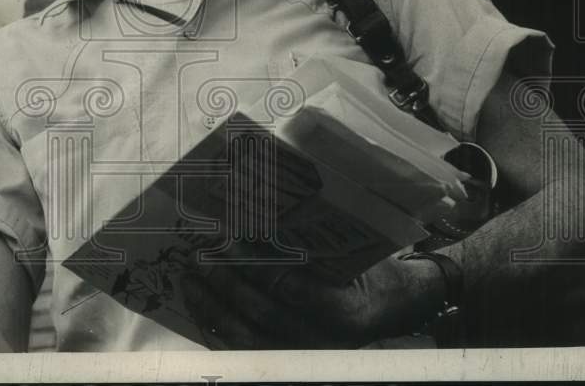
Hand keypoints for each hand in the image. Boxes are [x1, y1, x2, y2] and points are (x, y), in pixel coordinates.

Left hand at [181, 255, 444, 348]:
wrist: (394, 306)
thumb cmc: (370, 269)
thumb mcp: (351, 253)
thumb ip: (310, 246)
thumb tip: (255, 222)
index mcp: (346, 311)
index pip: (293, 292)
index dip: (257, 266)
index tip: (230, 242)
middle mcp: (324, 343)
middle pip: (264, 316)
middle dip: (226, 284)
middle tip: (201, 256)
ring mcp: (306, 357)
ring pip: (248, 339)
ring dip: (213, 308)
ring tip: (190, 280)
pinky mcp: (290, 361)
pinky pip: (246, 349)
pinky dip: (219, 328)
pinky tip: (201, 305)